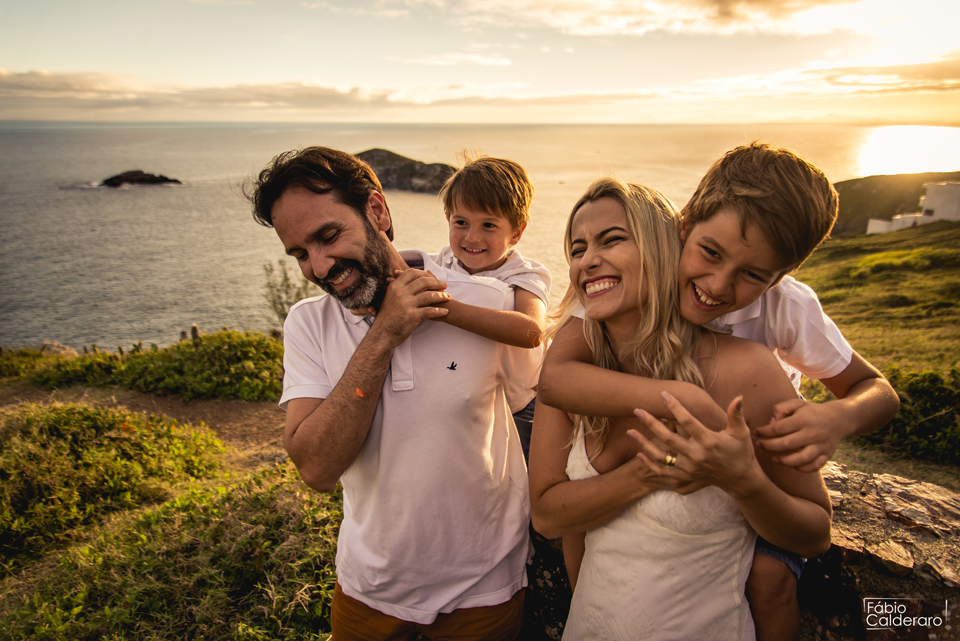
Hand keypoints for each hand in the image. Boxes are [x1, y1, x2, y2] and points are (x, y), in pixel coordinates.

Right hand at [371, 269, 449, 347]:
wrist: (382, 334)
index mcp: (395, 286)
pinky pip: (430, 311)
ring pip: (429, 295)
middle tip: (444, 286)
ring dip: (441, 296)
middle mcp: (400, 293)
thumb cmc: (387, 316)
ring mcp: (406, 304)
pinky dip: (439, 311)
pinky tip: (445, 311)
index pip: (412, 273)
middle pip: (423, 282)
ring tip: (448, 297)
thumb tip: (407, 277)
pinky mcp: (412, 316)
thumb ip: (398, 287)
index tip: (432, 278)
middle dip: (437, 283)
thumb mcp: (389, 297)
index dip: (425, 274)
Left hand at [629, 393, 762, 497]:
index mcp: (710, 442)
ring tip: (629, 431)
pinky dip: (649, 463)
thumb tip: (739, 396)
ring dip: (644, 443)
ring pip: (661, 456)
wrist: (740, 480)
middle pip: (668, 438)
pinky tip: (638, 453)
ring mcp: (689, 469)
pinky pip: (662, 471)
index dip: (675, 407)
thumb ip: (736, 415)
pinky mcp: (685, 478)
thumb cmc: (740, 452)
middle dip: (651, 423)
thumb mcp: (741, 433)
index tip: (663, 394)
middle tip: (637, 410)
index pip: (688, 422)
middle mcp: (697, 456)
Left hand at [754, 398, 844, 471]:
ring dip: (784, 461)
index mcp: (803, 419)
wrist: (839, 419)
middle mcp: (812, 433)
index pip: (779, 428)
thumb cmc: (811, 412)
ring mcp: (820, 446)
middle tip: (759, 445)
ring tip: (774, 459)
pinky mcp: (826, 455)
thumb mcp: (796, 404)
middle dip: (769, 446)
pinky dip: (802, 469)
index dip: (764, 432)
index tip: (757, 433)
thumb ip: (780, 409)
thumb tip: (771, 422)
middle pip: (787, 444)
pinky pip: (813, 467)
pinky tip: (792, 465)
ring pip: (801, 459)